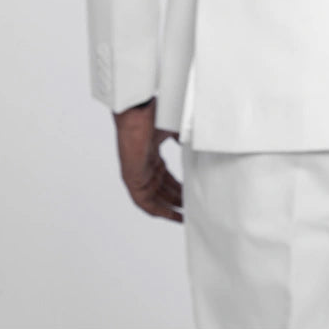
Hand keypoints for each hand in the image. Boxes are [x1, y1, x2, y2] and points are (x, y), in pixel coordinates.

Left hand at [112, 97, 183, 222]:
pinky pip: (144, 202)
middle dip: (177, 199)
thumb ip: (184, 140)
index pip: (166, 176)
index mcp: (152, 154)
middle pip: (162, 189)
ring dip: (169, 208)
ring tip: (186, 215)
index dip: (178, 187)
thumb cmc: (152, 116)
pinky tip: (172, 215)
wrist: (138, 113)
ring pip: (155, 198)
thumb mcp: (174, 130)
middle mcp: (144, 165)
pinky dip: (158, 210)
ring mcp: (137, 173)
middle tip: (192, 207)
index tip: (190, 193)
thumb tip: (196, 146)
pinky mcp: (132, 179)